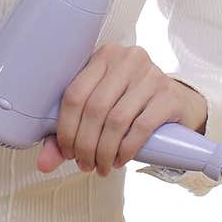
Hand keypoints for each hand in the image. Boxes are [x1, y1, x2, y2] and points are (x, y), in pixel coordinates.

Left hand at [36, 43, 208, 175]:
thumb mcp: (101, 109)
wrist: (178, 103)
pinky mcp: (169, 95)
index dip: (66, 128)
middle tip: (84, 165)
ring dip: (104, 151)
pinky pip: (142, 126)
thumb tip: (43, 163)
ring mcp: (151, 74)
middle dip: (85, 144)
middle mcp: (127, 59)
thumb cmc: (130, 104)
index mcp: (103, 55)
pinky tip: (120, 160)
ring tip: (101, 166)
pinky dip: (126, 149)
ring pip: (117, 119)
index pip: (75, 93)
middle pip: (94, 108)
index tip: (67, 151)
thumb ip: (71, 131)